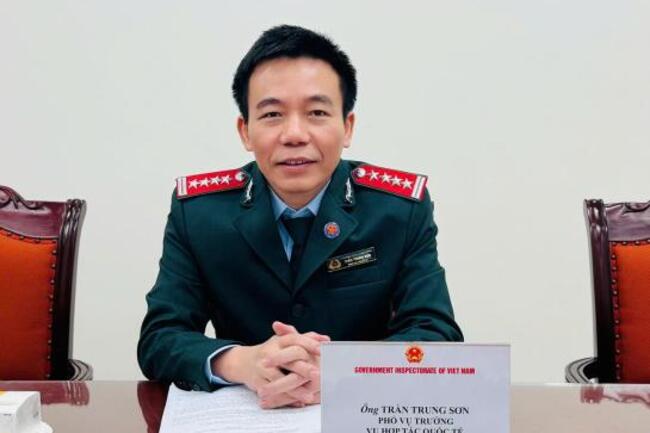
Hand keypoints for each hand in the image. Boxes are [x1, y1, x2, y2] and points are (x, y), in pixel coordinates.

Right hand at [211, 322, 328, 408]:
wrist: (243, 362)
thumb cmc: (271, 351)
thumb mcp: (285, 341)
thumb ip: (306, 338)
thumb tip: (326, 339)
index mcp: (279, 341)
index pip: (296, 339)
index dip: (310, 344)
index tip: (323, 350)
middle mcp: (269, 352)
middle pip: (289, 360)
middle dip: (304, 369)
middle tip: (318, 375)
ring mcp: (262, 368)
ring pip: (280, 379)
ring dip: (296, 389)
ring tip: (310, 395)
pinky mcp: (257, 382)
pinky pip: (272, 392)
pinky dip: (286, 398)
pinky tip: (298, 403)